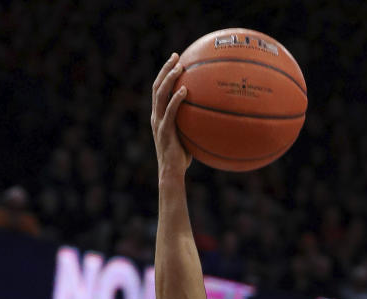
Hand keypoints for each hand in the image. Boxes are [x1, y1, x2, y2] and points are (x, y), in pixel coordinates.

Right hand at [152, 53, 191, 176]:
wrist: (171, 174)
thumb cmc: (181, 159)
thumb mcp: (186, 137)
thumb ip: (192, 124)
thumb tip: (210, 116)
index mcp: (158, 116)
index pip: (159, 90)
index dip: (164, 73)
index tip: (175, 60)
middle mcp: (155, 116)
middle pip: (157, 86)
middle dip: (165, 69)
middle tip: (176, 56)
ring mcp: (158, 123)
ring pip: (160, 94)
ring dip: (169, 78)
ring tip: (179, 67)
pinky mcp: (164, 131)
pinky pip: (170, 111)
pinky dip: (176, 99)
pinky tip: (185, 90)